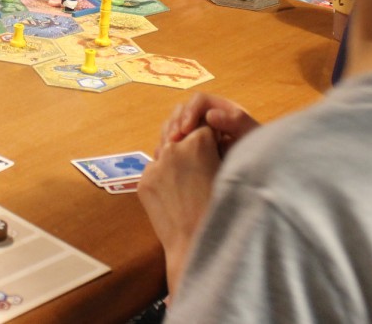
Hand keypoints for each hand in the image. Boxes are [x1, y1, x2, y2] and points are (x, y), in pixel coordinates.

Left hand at [138, 125, 222, 293]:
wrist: (195, 245)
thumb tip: (216, 136)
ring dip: (176, 161)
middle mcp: (173, 148)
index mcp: (199, 142)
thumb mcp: (228, 173)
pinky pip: (155, 171)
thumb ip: (220, 149)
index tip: (215, 150)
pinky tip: (176, 196)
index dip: (211, 138)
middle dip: (191, 147)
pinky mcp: (143, 181)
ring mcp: (155, 165)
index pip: (203, 125)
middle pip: (182, 136)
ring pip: (166, 153)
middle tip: (200, 171)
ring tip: (188, 185)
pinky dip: (164, 178)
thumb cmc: (220, 212)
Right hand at [159, 93, 259, 158]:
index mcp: (221, 109)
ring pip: (173, 126)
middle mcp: (205, 119)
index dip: (189, 111)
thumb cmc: (258, 151)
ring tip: (167, 150)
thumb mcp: (251, 135)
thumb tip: (210, 115)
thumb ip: (235, 122)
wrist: (258, 174)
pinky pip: (171, 145)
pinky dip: (164, 150)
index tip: (185, 129)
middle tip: (172, 140)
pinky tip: (163, 160)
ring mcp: (196, 134)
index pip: (199, 101)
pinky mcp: (189, 150)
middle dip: (174, 123)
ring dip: (167, 135)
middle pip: (182, 111)